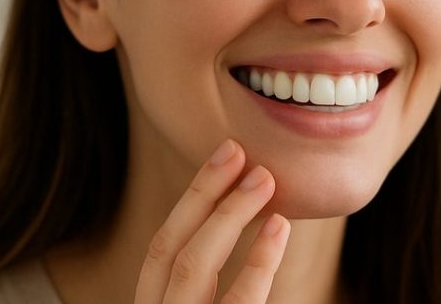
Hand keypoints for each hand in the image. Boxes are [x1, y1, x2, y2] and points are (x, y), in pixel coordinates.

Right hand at [134, 139, 290, 303]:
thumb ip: (207, 288)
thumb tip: (242, 220)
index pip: (162, 249)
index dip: (191, 200)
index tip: (224, 159)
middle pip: (169, 247)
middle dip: (202, 193)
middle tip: (237, 151)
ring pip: (193, 265)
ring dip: (229, 214)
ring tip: (264, 179)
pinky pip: (239, 301)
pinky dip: (260, 261)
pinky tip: (279, 226)